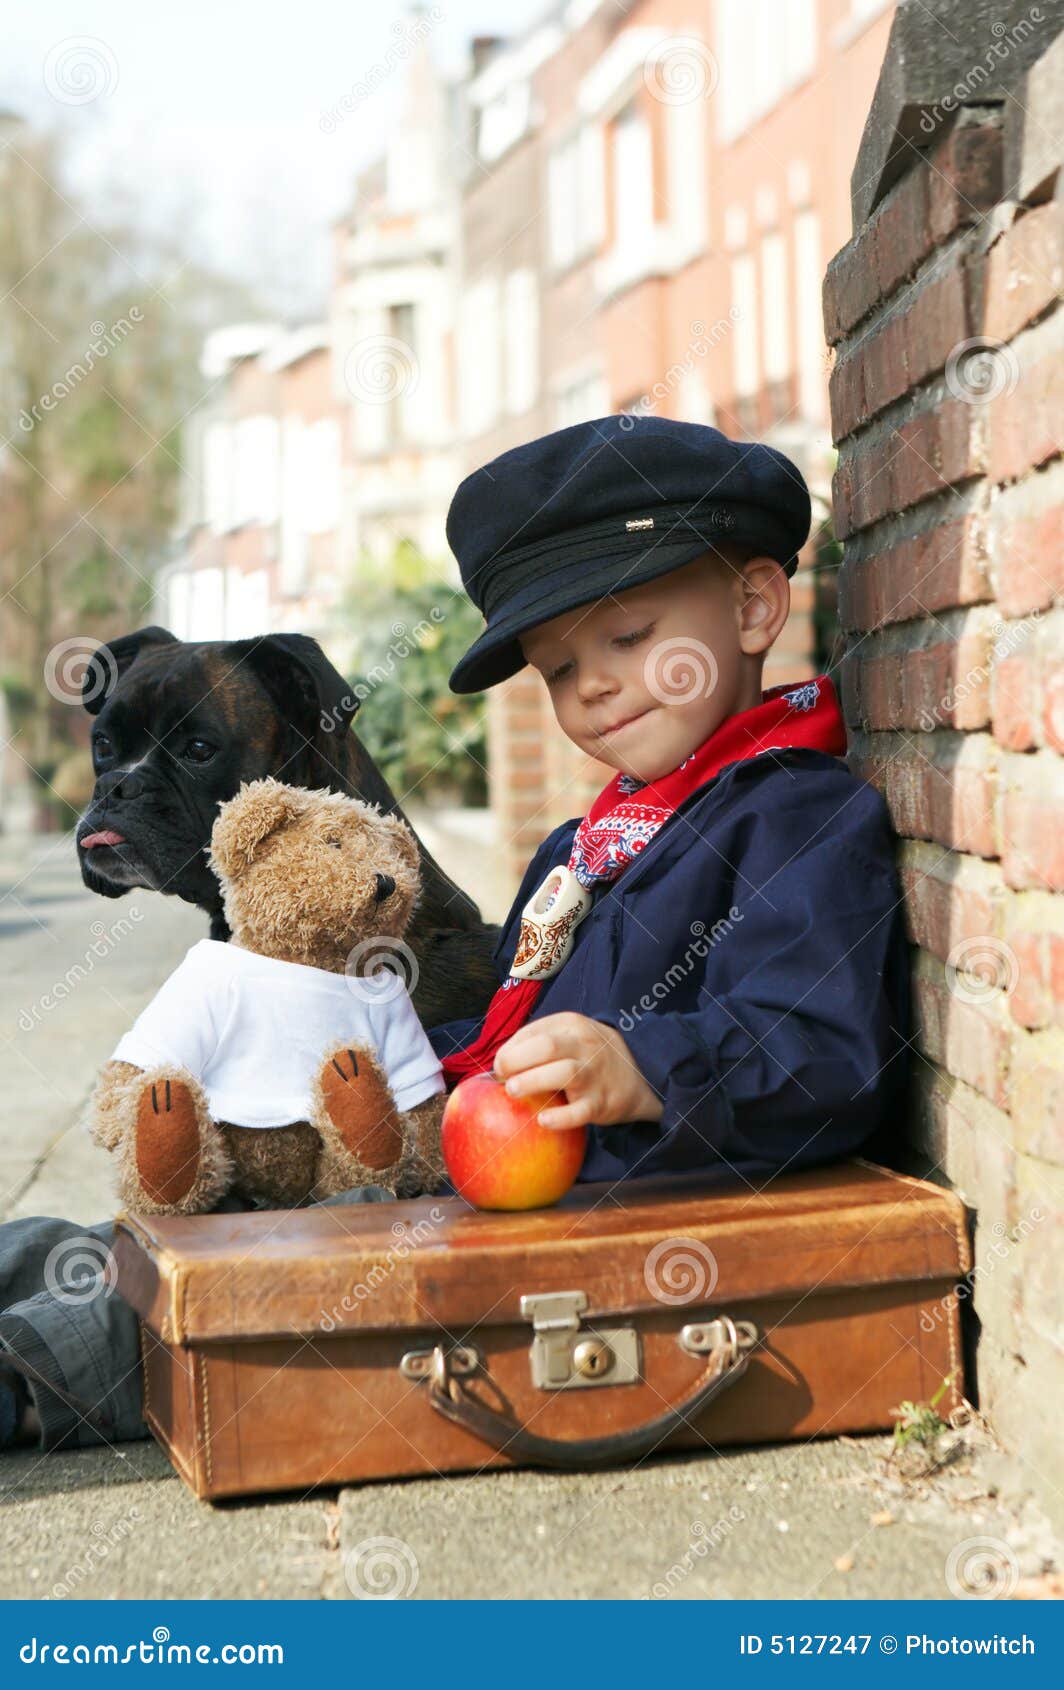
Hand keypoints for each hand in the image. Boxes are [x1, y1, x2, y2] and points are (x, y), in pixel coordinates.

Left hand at [493, 1012, 663, 1130]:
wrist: (642, 1074)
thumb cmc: (591, 1056)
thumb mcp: (570, 1035)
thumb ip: (538, 1041)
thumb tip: (499, 1063)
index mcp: (571, 1025)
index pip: (533, 1032)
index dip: (509, 1050)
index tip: (499, 1068)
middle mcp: (584, 1045)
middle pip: (545, 1047)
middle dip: (515, 1061)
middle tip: (502, 1078)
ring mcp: (594, 1074)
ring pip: (562, 1073)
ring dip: (532, 1081)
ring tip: (513, 1091)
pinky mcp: (601, 1103)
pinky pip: (580, 1111)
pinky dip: (560, 1118)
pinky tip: (543, 1120)